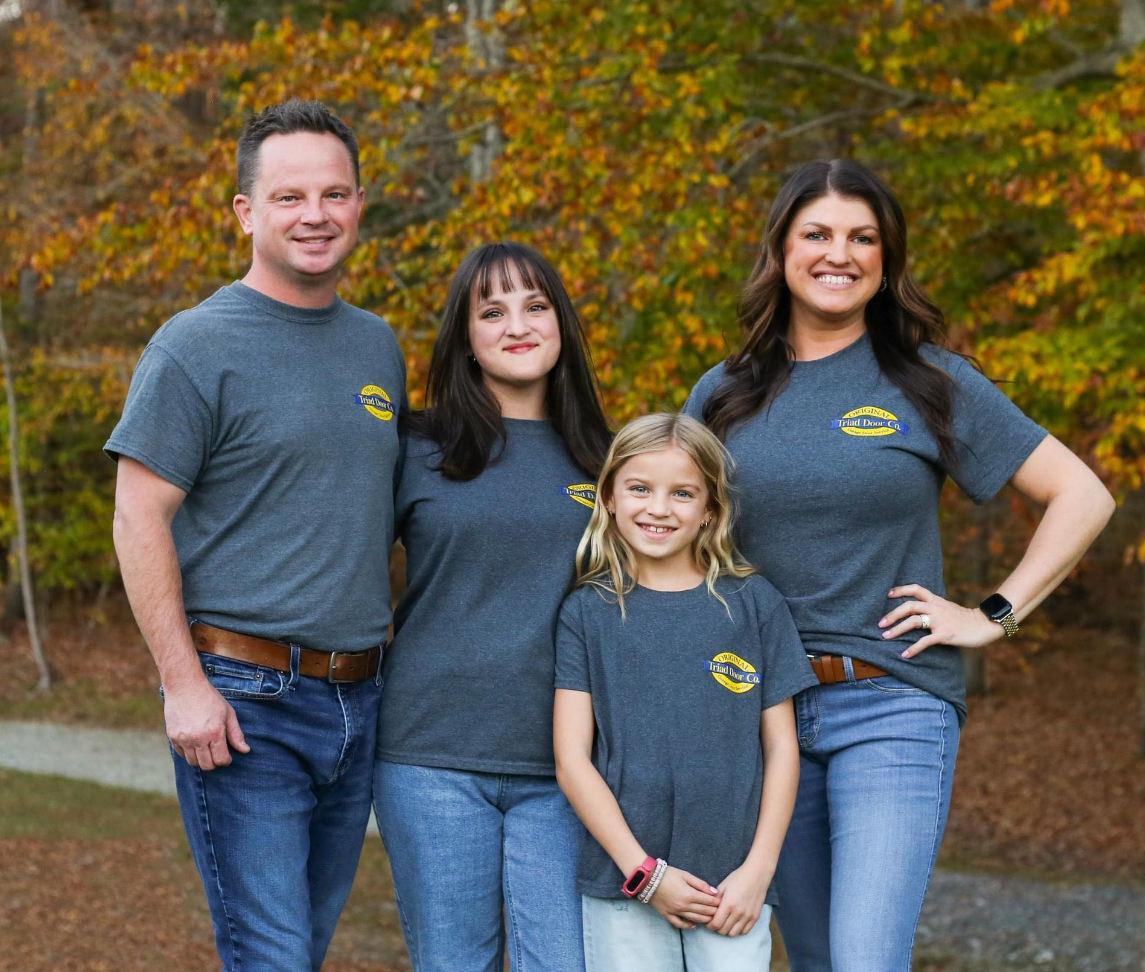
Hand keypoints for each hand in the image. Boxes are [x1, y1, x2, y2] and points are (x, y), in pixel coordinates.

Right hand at [164, 675, 249, 769]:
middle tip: (217, 753)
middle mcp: (198, 739)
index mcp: (214, 733)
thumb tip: (245, 750)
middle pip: (207, 766)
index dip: (226, 760)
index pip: (221, 760)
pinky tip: (194, 742)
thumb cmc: (209, 698)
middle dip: (214, 763)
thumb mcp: (228, 713)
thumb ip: (236, 734)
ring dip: (201, 759)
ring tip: (206, 748)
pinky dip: (188, 752)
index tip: (227, 756)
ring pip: (193, 762)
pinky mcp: (172, 737)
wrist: (185, 686)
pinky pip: (181, 754)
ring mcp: (183, 739)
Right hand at [648, 866, 721, 929]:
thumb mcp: (685, 874)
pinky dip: (688, 926)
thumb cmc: (667, 874)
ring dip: (705, 919)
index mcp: (689, 894)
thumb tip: (714, 892)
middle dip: (714, 911)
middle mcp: (683, 905)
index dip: (717, 902)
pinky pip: (679, 924)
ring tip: (712, 918)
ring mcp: (675, 912)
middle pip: (704, 912)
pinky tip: (694, 925)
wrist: (648, 879)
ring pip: (695, 919)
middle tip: (721, 911)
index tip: (723, 902)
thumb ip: (700, 884)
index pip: (708, 901)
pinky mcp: (667, 915)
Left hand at [709, 864, 768, 936]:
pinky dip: (738, 930)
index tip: (709, 922)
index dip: (710, 925)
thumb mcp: (723, 886)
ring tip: (726, 922)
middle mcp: (738, 913)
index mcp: (728, 904)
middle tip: (716, 922)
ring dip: (728, 930)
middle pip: (723, 931)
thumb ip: (715, 899)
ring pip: (734, 934)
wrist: (757, 875)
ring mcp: (748, 916)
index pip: (715, 924)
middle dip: (717, 928)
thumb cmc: (738, 878)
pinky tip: (735, 922)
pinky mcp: (755, 917)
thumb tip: (708, 910)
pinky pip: (744, 932)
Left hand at [880, 584, 1002, 658]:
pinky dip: (913, 648)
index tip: (888, 594)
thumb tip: (918, 613)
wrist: (985, 625)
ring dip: (897, 629)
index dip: (901, 590)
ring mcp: (940, 621)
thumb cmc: (965, 619)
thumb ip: (933, 608)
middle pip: (909, 606)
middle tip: (880, 624)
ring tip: (886, 637)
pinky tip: (905, 654)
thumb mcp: (947, 608)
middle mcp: (936, 608)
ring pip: (913, 622)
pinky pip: (925, 641)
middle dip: (892, 614)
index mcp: (936, 600)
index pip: (916, 589)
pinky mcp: (945, 634)